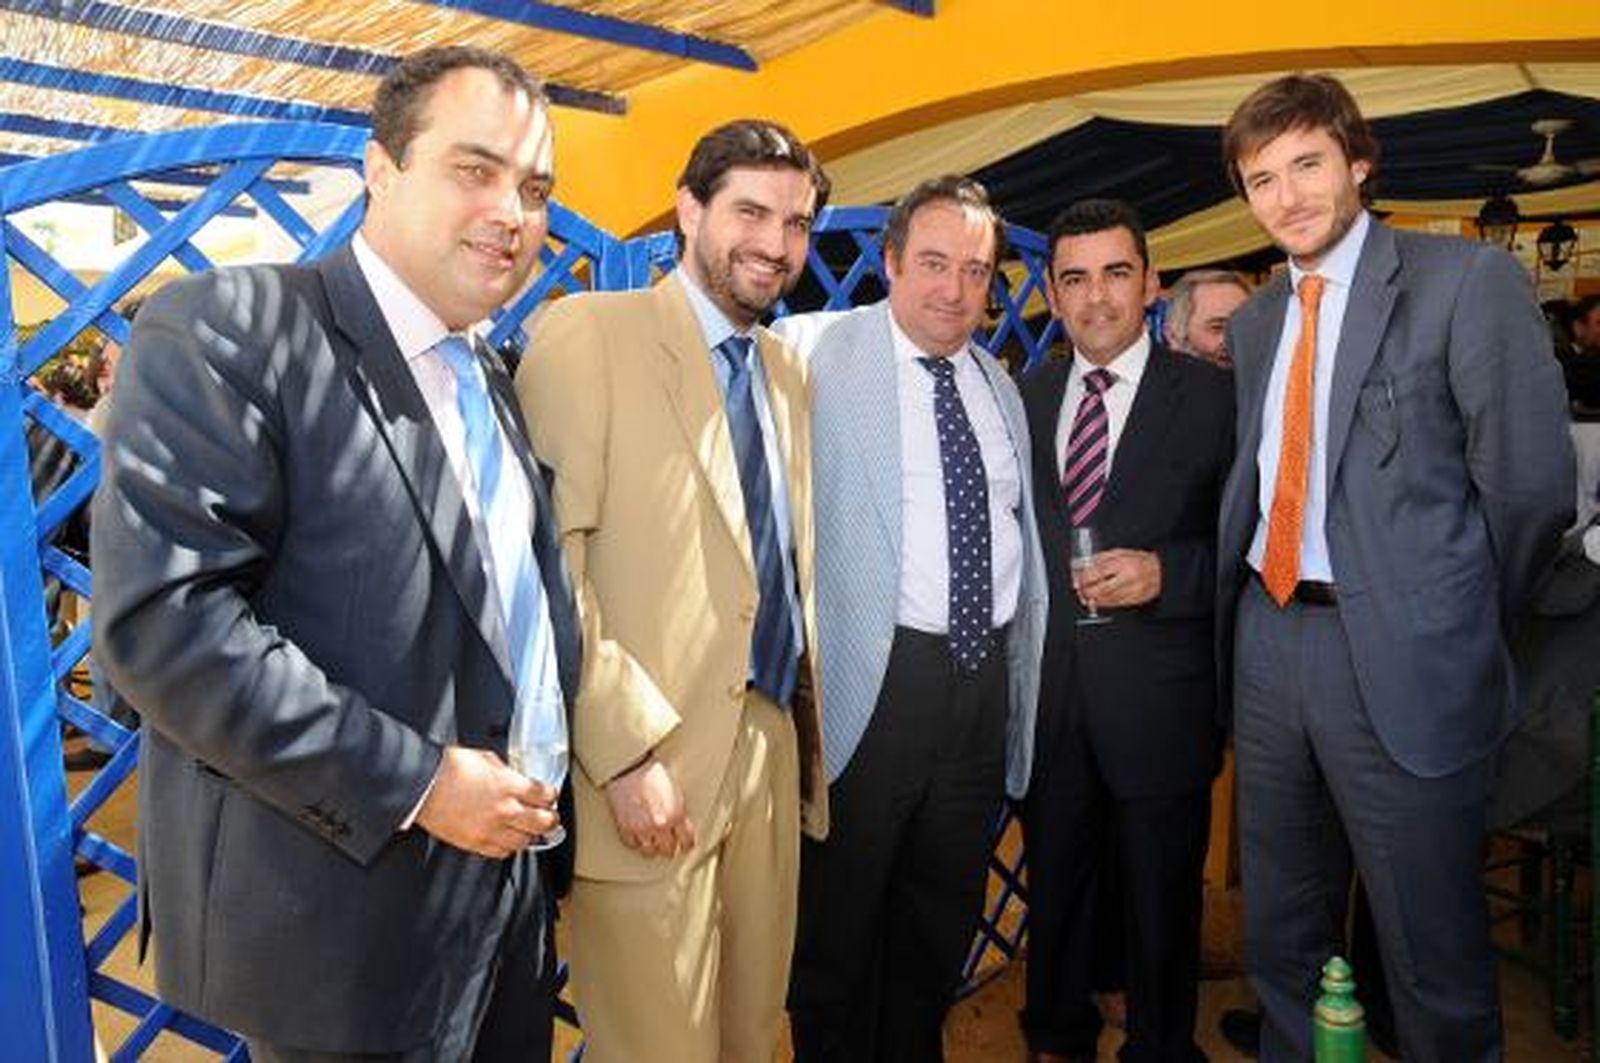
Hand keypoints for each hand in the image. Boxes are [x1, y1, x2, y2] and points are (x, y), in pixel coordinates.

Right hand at [415, 746, 559, 858]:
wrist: (422, 787)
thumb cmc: (448, 769)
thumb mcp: (486, 759)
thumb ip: (506, 772)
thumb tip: (516, 778)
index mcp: (509, 786)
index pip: (546, 796)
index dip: (551, 795)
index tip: (549, 795)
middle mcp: (505, 811)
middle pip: (543, 822)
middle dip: (550, 818)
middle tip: (550, 816)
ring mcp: (491, 830)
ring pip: (526, 842)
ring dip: (530, 834)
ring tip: (529, 828)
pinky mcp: (476, 844)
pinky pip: (503, 852)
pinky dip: (509, 846)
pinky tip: (507, 837)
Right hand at [605, 756, 694, 858]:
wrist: (630, 768)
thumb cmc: (653, 775)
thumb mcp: (675, 793)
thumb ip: (679, 813)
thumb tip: (681, 827)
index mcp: (676, 815)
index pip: (686, 842)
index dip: (685, 844)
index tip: (684, 844)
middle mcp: (661, 825)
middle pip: (668, 850)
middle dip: (669, 847)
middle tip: (667, 843)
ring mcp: (642, 829)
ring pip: (649, 852)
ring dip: (651, 847)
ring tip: (651, 841)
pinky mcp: (625, 828)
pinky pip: (632, 845)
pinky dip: (635, 842)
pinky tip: (637, 836)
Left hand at [1076, 548, 1160, 609]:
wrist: (1161, 572)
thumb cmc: (1140, 560)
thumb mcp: (1120, 552)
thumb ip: (1101, 558)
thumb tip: (1084, 564)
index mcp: (1122, 563)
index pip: (1097, 572)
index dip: (1084, 577)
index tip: (1077, 579)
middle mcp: (1126, 578)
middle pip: (1099, 589)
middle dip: (1085, 591)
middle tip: (1079, 589)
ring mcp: (1130, 591)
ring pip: (1105, 599)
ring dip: (1092, 598)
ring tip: (1085, 594)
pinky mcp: (1133, 601)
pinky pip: (1113, 604)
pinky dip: (1102, 603)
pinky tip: (1097, 599)